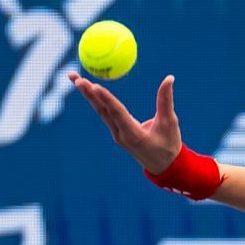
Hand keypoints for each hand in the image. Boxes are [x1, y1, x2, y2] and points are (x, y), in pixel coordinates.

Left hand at [68, 72, 182, 173]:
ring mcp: (117, 134)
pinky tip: (90, 89)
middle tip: (75, 77)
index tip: (95, 86)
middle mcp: (120, 134)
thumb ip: (166, 100)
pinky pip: (105, 113)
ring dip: (88, 94)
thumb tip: (169, 78)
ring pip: (100, 111)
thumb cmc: (169, 145)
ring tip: (75, 78)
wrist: (164, 166)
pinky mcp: (117, 132)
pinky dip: (97, 100)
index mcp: (133, 134)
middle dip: (88, 93)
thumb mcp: (170, 122)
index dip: (106, 99)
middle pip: (101, 110)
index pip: (117, 113)